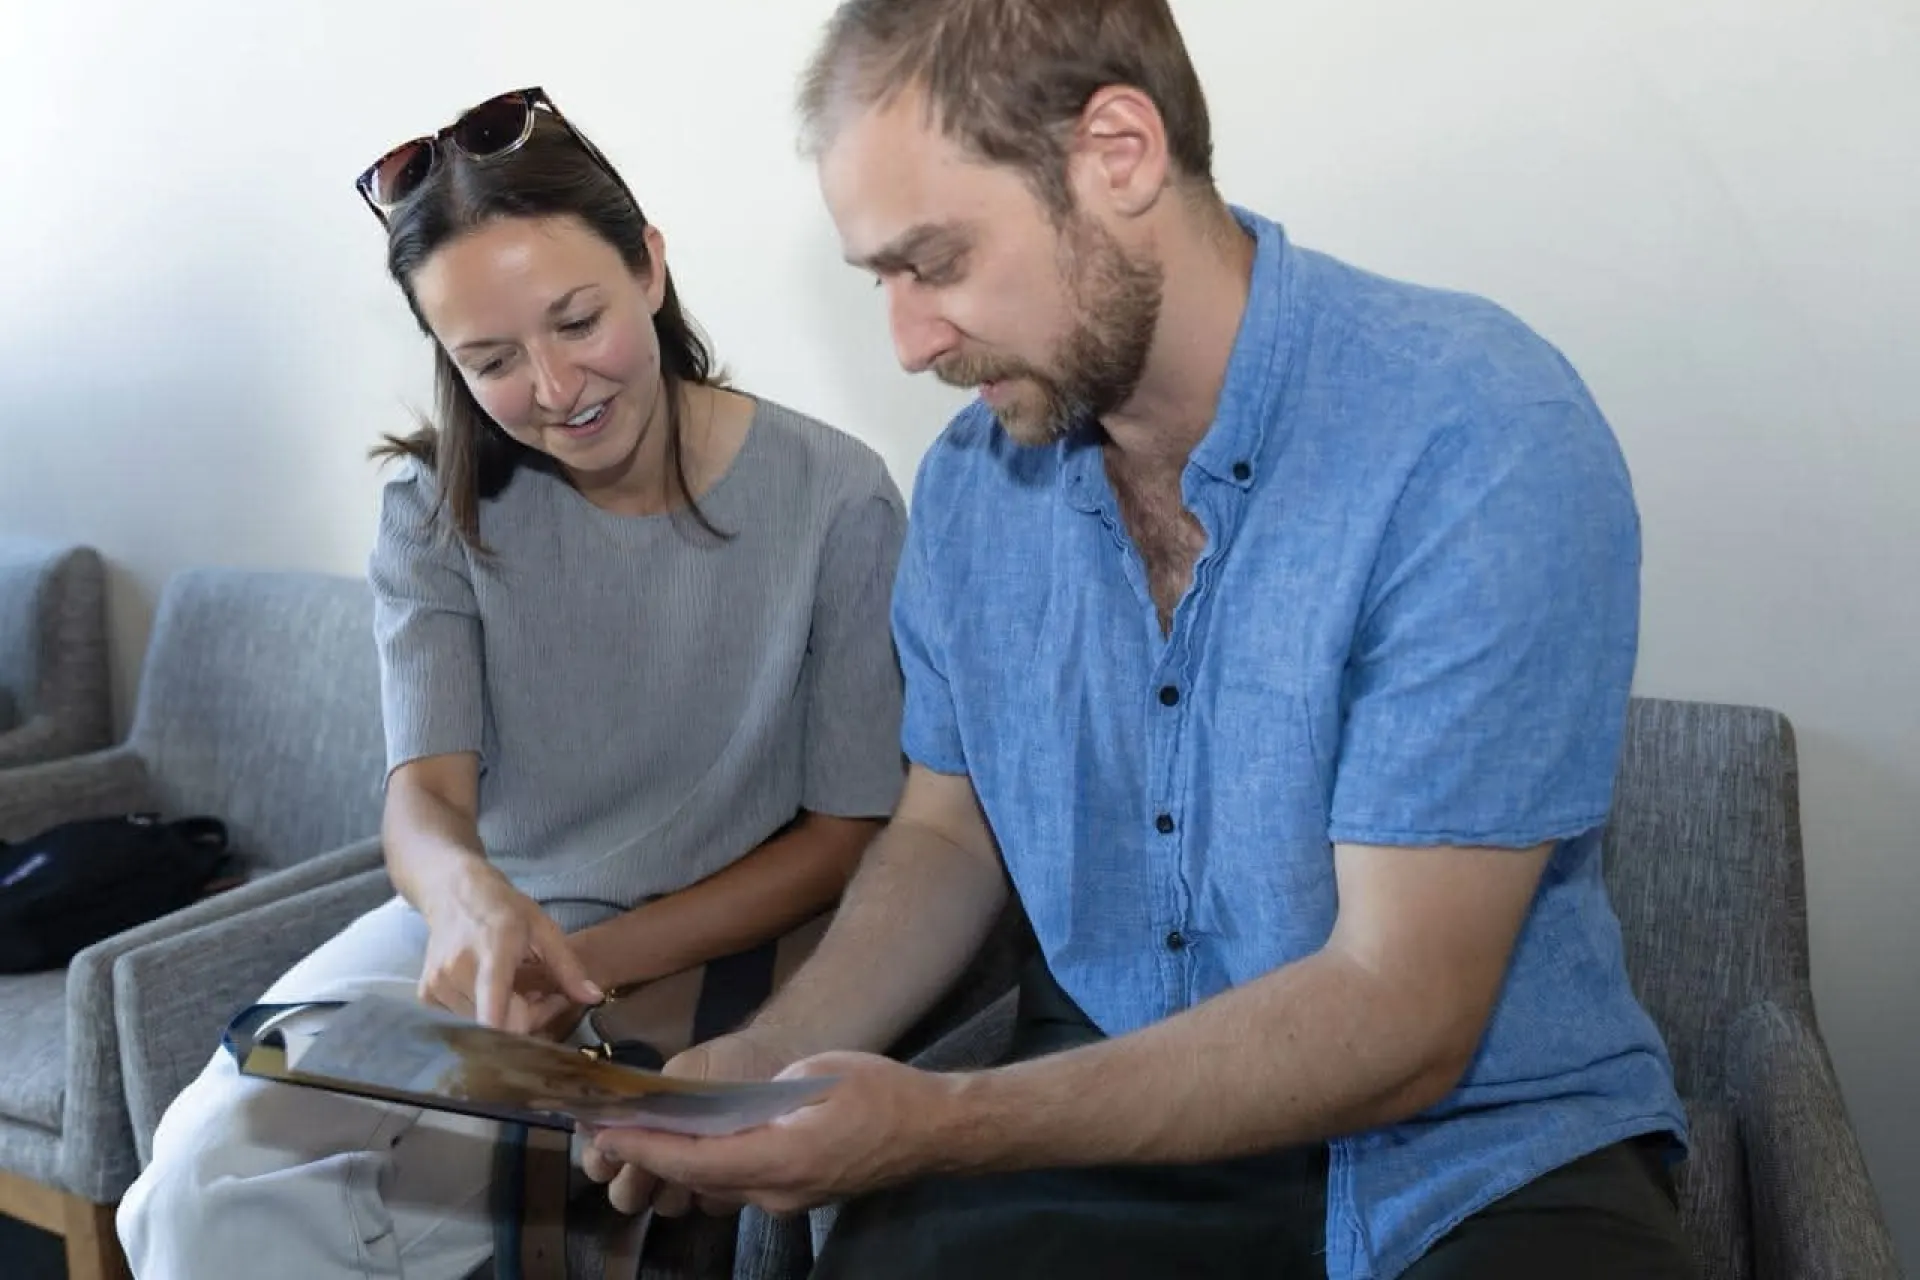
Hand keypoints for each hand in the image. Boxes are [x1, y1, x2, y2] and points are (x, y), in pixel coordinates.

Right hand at [418, 862, 602, 1029]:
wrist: (453, 893)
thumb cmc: (504, 909)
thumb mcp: (544, 928)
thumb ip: (569, 967)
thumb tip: (594, 997)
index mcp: (491, 952)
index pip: (494, 1009)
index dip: (518, 1034)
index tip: (547, 1019)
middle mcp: (457, 971)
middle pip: (499, 1024)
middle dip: (529, 1018)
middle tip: (541, 994)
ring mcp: (437, 986)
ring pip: (482, 1027)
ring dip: (507, 1017)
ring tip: (518, 989)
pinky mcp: (426, 996)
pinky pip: (463, 1023)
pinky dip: (485, 1016)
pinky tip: (495, 993)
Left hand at [587, 1051, 963, 1215]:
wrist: (932, 1131)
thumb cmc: (882, 1092)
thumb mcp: (819, 1075)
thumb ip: (766, 1095)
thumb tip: (727, 1105)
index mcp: (782, 1159)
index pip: (697, 1160)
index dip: (648, 1148)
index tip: (607, 1135)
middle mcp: (778, 1191)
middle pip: (699, 1178)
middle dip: (652, 1156)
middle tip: (609, 1129)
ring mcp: (788, 1200)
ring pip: (718, 1184)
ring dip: (679, 1163)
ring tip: (641, 1132)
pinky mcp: (798, 1196)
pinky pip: (741, 1183)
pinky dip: (709, 1164)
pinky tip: (694, 1141)